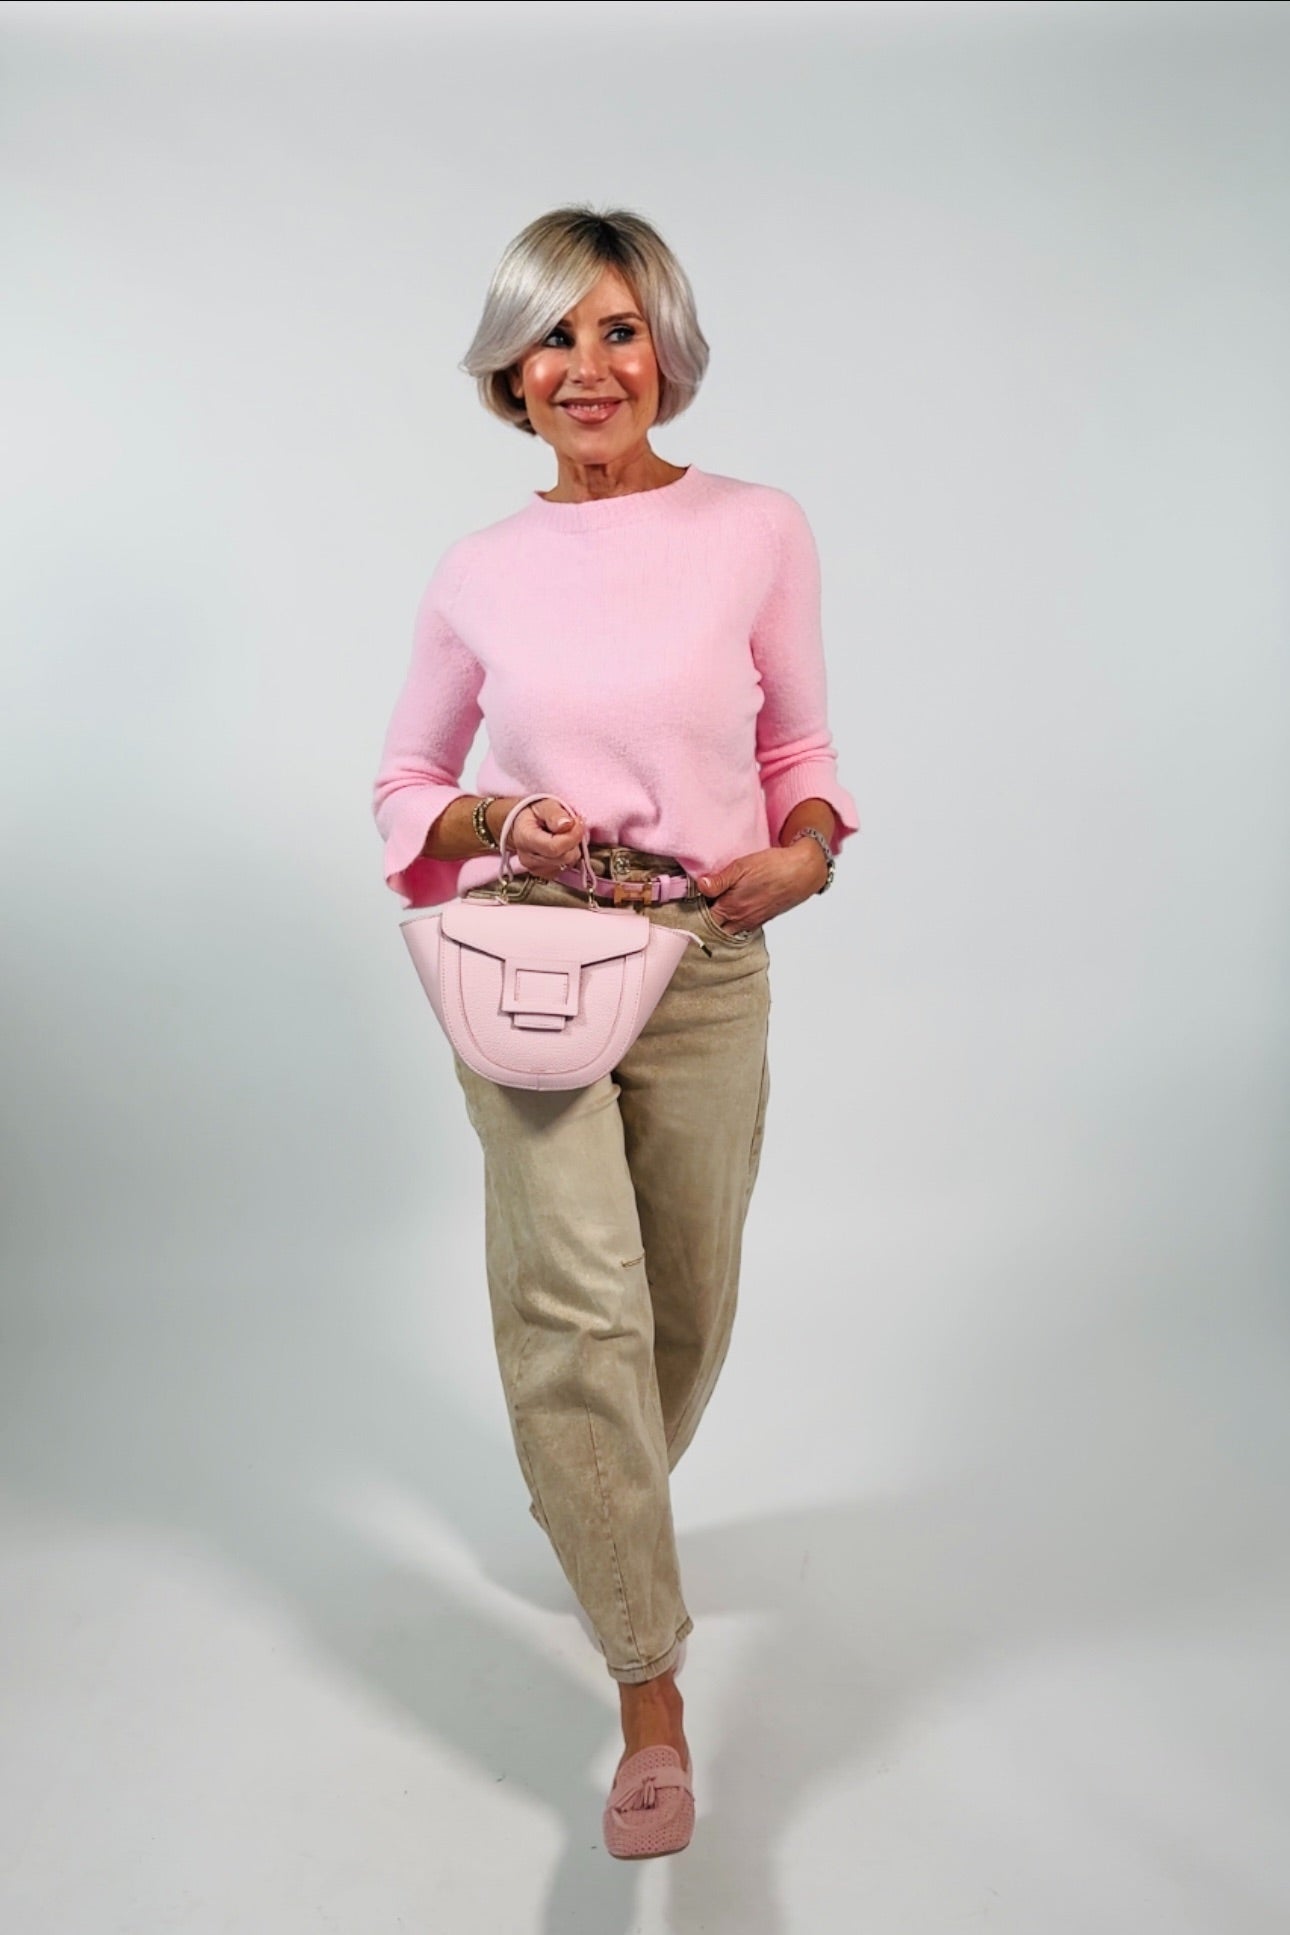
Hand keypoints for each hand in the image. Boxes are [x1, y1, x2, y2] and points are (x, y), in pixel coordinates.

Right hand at [503, 796, 586, 878]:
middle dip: (574, 841)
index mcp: (525, 838)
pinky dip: (569, 856)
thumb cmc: (533, 813)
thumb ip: (555, 814)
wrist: (522, 824)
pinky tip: (562, 845)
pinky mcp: (544, 873)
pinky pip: (566, 869)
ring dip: (572, 848)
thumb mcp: (544, 805)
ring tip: (564, 834)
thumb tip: (567, 824)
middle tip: (573, 826)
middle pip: (564, 858)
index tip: (577, 822)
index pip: (554, 847)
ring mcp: (535, 868)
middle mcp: (527, 857)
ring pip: (567, 864)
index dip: (572, 836)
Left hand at [696, 839, 827, 931]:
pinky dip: (732, 924)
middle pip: (714, 929)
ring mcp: (752, 921)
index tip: (684, 907)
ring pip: (728, 930)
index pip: (702, 919)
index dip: (692, 914)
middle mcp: (740, 919)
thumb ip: (719, 879)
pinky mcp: (762, 919)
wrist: (804, 871)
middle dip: (703, 922)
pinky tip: (730, 913)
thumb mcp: (742, 866)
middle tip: (694, 911)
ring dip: (718, 924)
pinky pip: (741, 928)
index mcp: (731, 908)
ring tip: (710, 912)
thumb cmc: (774, 866)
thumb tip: (700, 886)